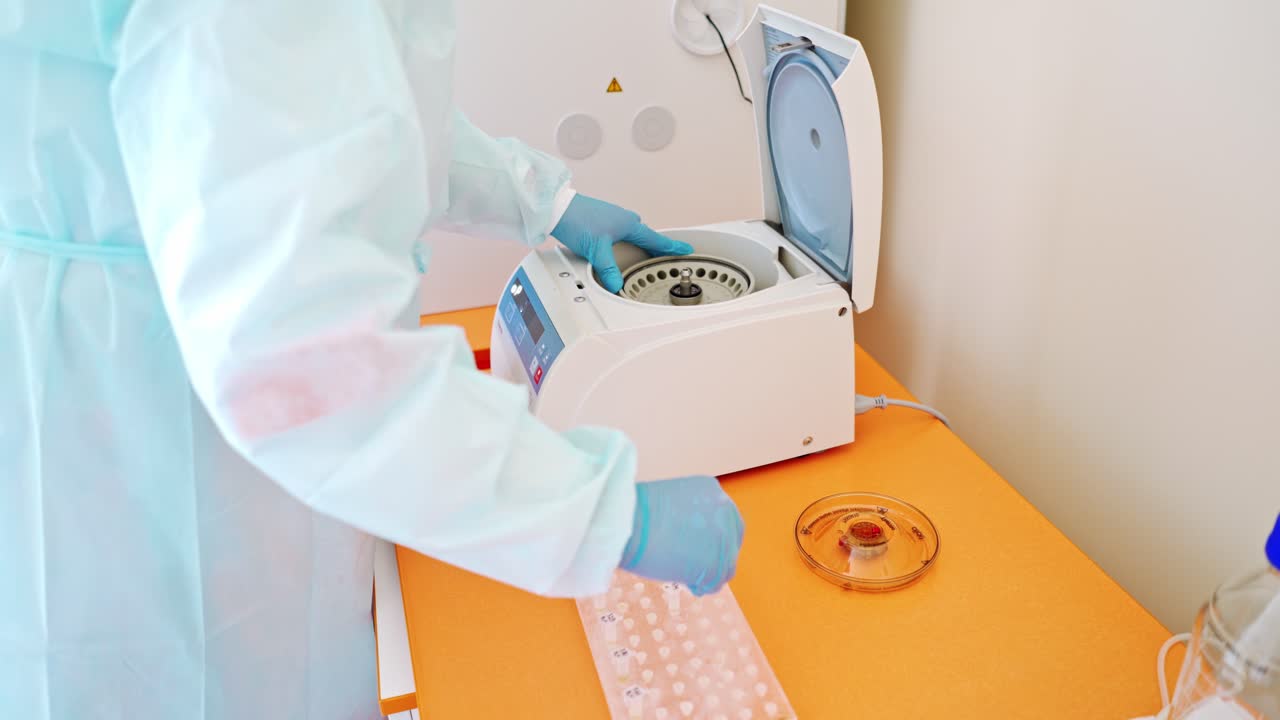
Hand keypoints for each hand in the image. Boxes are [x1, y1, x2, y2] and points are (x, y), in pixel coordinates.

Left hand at [551, 194, 692, 292]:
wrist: (557, 208)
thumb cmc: (577, 221)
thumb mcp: (596, 250)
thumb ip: (608, 270)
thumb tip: (617, 286)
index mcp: (628, 224)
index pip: (656, 239)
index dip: (671, 246)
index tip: (686, 249)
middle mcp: (623, 218)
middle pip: (645, 236)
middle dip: (655, 246)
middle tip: (664, 256)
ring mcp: (612, 218)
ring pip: (632, 234)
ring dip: (638, 244)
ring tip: (642, 257)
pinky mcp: (602, 220)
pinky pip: (621, 233)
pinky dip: (625, 242)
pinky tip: (617, 249)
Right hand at [618, 476, 744, 595]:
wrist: (625, 523)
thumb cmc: (635, 514)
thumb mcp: (671, 504)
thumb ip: (691, 518)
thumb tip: (694, 541)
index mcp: (712, 491)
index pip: (726, 521)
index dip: (712, 539)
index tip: (697, 549)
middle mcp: (725, 510)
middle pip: (731, 543)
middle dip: (713, 556)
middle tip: (691, 565)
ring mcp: (724, 537)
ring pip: (725, 567)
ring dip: (704, 573)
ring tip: (681, 572)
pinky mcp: (717, 562)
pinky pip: (714, 583)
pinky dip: (700, 585)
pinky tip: (683, 580)